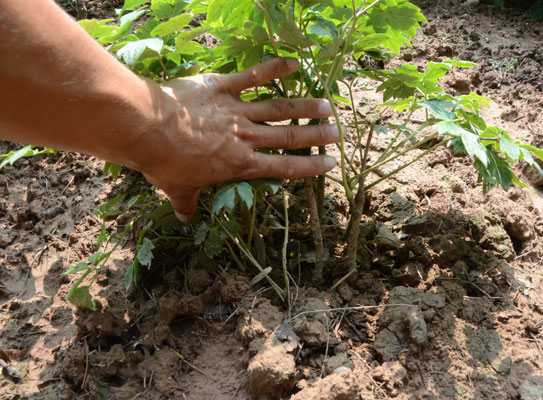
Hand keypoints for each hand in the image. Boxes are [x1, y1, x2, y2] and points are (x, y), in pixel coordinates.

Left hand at [139, 58, 339, 221]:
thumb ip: (186, 202)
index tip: (329, 164)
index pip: (282, 167)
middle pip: (288, 137)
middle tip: (337, 133)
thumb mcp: (176, 189)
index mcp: (239, 165)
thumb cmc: (163, 163)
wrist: (146, 129)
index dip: (308, 167)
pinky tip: (293, 63)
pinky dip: (273, 69)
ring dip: (303, 106)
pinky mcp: (223, 88)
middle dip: (315, 135)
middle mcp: (245, 138)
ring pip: (277, 108)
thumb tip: (185, 218)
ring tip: (326, 105)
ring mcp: (236, 111)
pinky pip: (252, 77)